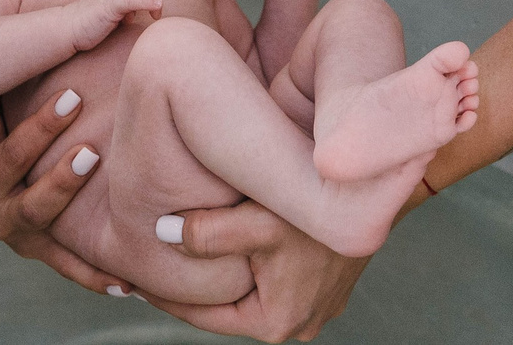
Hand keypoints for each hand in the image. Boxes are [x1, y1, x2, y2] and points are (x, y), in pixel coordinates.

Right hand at [0, 90, 124, 295]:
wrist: (2, 153)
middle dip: (57, 174)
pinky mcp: (39, 247)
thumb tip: (34, 30)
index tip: (75, 97)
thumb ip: (5, 70)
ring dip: (71, 211)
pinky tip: (124, 284)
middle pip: (22, 191)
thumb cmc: (7, 105)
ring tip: (105, 202)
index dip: (38, 127)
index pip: (5, 146)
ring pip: (40, 224)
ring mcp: (13, 227)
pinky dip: (92, 275)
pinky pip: (66, 265)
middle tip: (91, 151)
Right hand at [70, 0, 163, 49]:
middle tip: (154, 13)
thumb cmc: (89, 21)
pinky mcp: (109, 6)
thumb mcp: (109, 6)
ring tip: (155, 15)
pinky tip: (155, 9)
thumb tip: (140, 10)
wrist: (67, 27)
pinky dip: (147, 2)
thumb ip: (124, 3)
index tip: (145, 4)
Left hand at [145, 201, 369, 339]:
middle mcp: (299, 323)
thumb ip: (207, 234)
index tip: (131, 271)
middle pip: (225, 304)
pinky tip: (225, 234)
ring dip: (219, 270)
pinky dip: (246, 261)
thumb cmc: (322, 205)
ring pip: (248, 290)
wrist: (381, 190)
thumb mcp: (259, 220)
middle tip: (148, 256)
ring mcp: (315, 305)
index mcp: (277, 321)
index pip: (202, 314)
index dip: (164, 291)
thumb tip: (159, 236)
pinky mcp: (324, 284)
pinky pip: (271, 278)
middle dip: (191, 281)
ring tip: (180, 243)